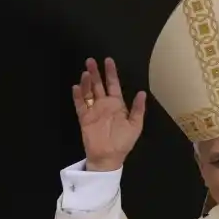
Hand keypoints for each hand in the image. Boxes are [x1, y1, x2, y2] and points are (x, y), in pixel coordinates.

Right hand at [72, 57, 146, 171]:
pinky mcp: (84, 118)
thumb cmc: (123, 142)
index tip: (108, 60)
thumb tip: (142, 92)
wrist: (109, 157)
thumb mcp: (135, 125)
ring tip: (86, 72)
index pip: (113, 85)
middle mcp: (104, 105)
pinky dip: (78, 96)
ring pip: (88, 92)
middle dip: (95, 73)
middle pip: (98, 85)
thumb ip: (138, 109)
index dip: (111, 73)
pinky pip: (80, 105)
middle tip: (90, 60)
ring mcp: (93, 111)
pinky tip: (77, 87)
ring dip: (87, 82)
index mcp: (117, 105)